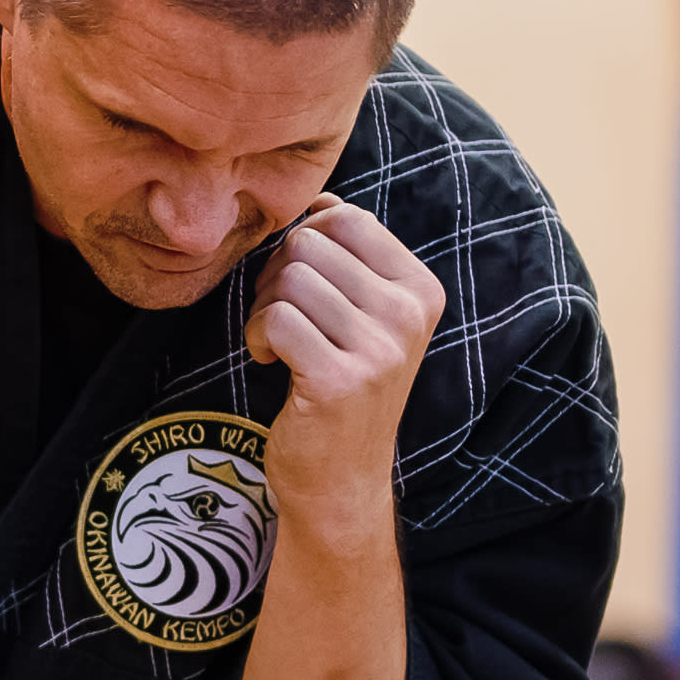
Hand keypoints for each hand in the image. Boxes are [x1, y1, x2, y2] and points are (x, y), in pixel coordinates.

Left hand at [246, 196, 443, 549]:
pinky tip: (274, 363)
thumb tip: (320, 200)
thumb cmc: (340, 384)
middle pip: (309, 244)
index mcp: (421, 290)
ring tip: (281, 345)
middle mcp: (410, 315)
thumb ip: (348, 258)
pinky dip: (257, 336)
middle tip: (283, 320)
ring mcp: (380, 348)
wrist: (340, 479)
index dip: (304, 241)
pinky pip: (274, 319)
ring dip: (264, 309)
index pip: (347, 218)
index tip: (300, 286)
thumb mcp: (362, 316)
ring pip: (288, 278)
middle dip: (276, 275)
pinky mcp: (339, 379)